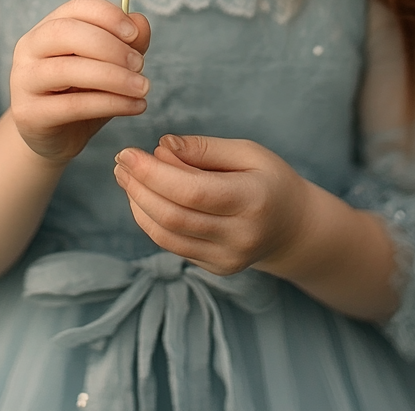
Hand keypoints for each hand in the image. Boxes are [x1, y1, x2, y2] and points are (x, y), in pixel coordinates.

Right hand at [11, 0, 150, 164]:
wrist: (56, 138)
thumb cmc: (83, 93)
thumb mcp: (109, 65)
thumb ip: (126, 42)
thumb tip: (140, 21)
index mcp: (48, 28)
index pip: (77, 7)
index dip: (108, 15)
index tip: (135, 34)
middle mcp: (29, 48)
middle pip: (66, 32)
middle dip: (109, 46)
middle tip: (139, 64)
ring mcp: (23, 80)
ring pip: (68, 69)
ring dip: (113, 77)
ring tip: (142, 87)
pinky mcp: (28, 114)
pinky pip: (72, 106)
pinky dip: (110, 104)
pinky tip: (135, 106)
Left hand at [113, 134, 316, 276]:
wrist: (294, 227)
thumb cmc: (269, 179)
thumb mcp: (247, 151)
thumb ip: (204, 148)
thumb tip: (162, 147)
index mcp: (253, 200)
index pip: (191, 191)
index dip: (153, 173)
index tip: (128, 152)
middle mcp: (240, 236)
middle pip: (173, 215)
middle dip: (139, 186)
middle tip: (120, 161)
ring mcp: (228, 258)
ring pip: (166, 235)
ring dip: (138, 204)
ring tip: (125, 176)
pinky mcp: (216, 268)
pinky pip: (172, 245)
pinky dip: (150, 219)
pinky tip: (142, 197)